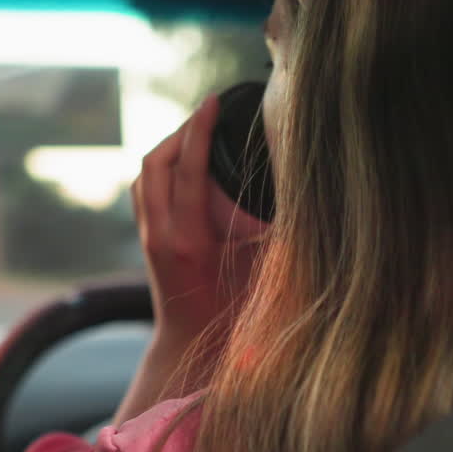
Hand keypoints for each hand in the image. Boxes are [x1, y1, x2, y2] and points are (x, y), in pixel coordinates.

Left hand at [114, 97, 266, 423]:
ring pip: (145, 175)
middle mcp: (159, 234)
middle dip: (180, 131)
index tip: (213, 101)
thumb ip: (279, 229)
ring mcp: (147, 238)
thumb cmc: (236, 315)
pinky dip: (161, 170)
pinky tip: (186, 166)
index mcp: (187, 237)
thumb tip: (307, 188)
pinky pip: (145, 191)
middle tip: (209, 113)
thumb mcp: (264, 270)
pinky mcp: (147, 242)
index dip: (199, 128)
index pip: (186, 166)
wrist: (193, 351)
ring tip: (198, 133)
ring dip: (168, 148)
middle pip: (155, 161)